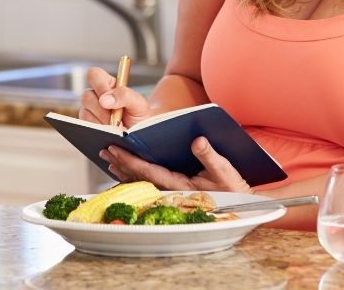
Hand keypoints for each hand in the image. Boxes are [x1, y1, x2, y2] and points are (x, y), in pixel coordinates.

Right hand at [79, 67, 153, 127]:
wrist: (139, 134)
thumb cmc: (139, 116)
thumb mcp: (139, 104)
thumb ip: (125, 96)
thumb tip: (104, 99)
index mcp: (109, 85)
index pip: (94, 74)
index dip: (99, 84)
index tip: (109, 98)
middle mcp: (96, 96)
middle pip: (86, 95)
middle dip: (101, 109)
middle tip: (115, 117)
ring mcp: (89, 110)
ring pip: (85, 112)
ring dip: (101, 120)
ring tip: (115, 125)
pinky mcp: (86, 124)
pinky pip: (84, 125)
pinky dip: (98, 129)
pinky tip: (108, 131)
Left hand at [101, 136, 252, 193]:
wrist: (239, 203)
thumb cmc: (232, 187)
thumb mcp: (225, 170)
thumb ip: (210, 156)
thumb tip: (197, 140)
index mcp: (179, 184)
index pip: (148, 171)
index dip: (130, 159)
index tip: (115, 148)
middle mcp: (170, 190)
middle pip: (138, 177)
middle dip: (121, 163)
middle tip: (104, 150)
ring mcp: (170, 192)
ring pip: (140, 181)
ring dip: (124, 170)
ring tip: (110, 159)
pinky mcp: (173, 191)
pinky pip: (148, 183)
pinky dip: (134, 175)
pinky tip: (126, 170)